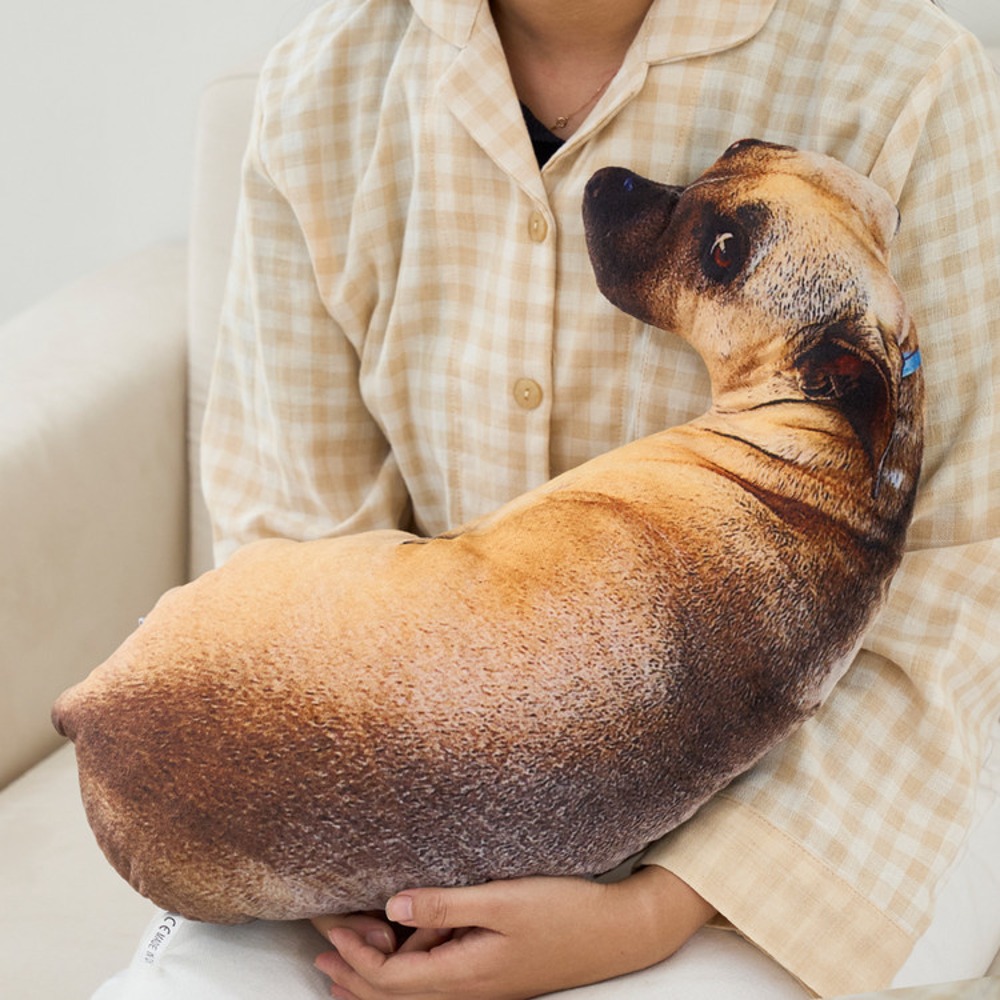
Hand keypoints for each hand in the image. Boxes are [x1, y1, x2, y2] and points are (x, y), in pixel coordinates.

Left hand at [313, 866, 713, 998]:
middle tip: (319, 951)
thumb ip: (446, 904)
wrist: (619, 931)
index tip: (328, 929)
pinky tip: (406, 947)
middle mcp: (470, 989)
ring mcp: (484, 985)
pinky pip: (436, 981)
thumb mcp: (503, 900)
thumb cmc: (565, 911)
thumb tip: (392, 906)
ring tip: (346, 952)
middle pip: (395, 995)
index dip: (353, 957)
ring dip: (376, 975)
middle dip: (352, 975)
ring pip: (414, 991)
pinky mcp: (496, 974)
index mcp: (466, 974)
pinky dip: (407, 970)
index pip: (390, 979)